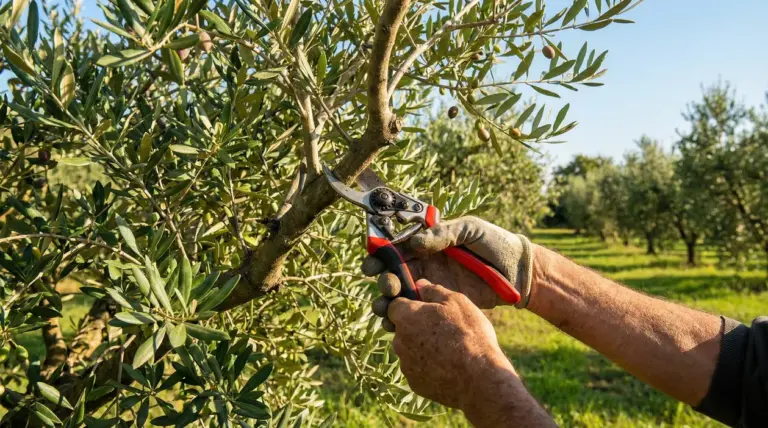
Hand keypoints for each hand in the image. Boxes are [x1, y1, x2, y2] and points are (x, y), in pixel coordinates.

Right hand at [363, 216, 533, 330]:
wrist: (518, 273)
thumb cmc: (496, 244)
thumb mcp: (471, 229)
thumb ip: (444, 234)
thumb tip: (416, 243)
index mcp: (429, 242)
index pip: (399, 246)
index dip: (382, 254)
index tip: (372, 262)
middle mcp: (426, 262)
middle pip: (394, 271)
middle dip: (384, 279)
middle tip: (387, 286)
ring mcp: (432, 284)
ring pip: (401, 293)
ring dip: (388, 301)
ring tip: (383, 309)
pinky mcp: (439, 303)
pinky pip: (415, 310)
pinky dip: (402, 317)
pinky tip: (393, 323)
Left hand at [387, 279, 515, 409]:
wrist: (479, 377)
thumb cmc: (469, 334)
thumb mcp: (457, 302)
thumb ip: (433, 290)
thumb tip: (419, 284)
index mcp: (406, 317)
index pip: (394, 305)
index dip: (409, 304)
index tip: (425, 308)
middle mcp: (399, 341)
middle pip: (402, 329)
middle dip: (416, 327)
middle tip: (442, 329)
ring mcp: (406, 364)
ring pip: (410, 350)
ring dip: (422, 348)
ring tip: (449, 350)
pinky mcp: (415, 383)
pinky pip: (418, 370)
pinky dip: (428, 367)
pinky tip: (448, 366)